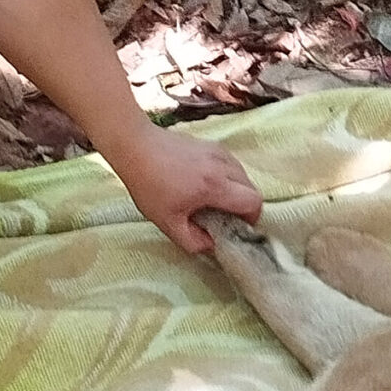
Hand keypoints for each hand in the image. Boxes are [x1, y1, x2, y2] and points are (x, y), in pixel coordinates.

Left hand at [104, 121, 262, 252]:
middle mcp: (223, 166)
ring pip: (244, 175)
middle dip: (244, 206)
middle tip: (225, 216)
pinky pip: (232, 165)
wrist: (136, 147)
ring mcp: (219, 152)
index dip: (251, 218)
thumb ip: (193, 241)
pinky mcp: (212, 145)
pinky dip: (228, 177)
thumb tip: (212, 245)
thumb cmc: (148, 184)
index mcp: (215, 186)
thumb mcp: (167, 222)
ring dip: (236, 190)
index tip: (236, 226)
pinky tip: (206, 183)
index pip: (254, 202)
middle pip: (253, 188)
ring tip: (214, 199)